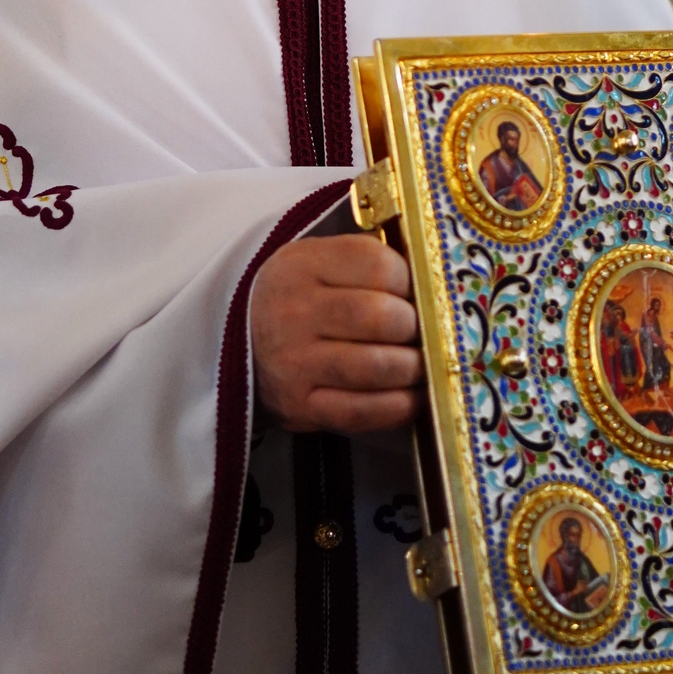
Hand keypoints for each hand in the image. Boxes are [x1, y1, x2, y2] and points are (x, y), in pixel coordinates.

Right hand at [251, 234, 422, 433]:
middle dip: (414, 326)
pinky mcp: (298, 406)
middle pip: (379, 316)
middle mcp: (293, 311)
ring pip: (376, 366)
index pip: (376, 264)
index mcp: (302, 265)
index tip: (411, 291)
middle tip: (418, 331)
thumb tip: (430, 291)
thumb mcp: (318, 262)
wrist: (242, 342)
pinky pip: (361, 411)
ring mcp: (293, 362)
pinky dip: (398, 406)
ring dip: (412, 368)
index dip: (408, 279)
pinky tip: (411, 397)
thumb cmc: (298, 298)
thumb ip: (366, 265)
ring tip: (418, 364)